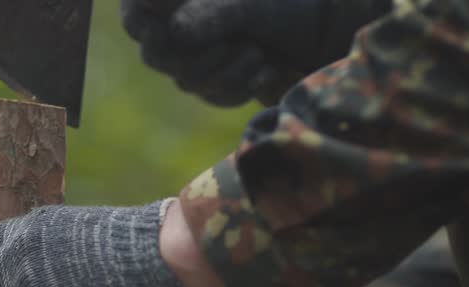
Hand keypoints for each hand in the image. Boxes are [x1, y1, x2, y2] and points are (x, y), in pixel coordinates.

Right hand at [121, 0, 389, 104]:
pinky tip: (265, 69)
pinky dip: (239, 87)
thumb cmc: (290, 3)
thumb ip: (210, 15)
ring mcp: (198, 55)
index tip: (165, 30)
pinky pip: (211, 95)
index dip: (140, 22)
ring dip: (226, 71)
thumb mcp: (249, 3)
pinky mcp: (218, 82)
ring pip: (186, 79)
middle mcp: (182, 24)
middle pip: (157, 54)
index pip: (136, 11)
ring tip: (259, 53)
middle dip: (199, 55)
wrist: (332, 30)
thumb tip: (174, 33)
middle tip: (238, 42)